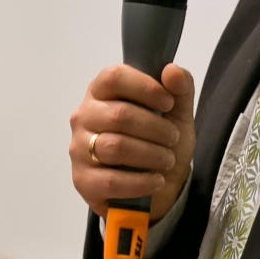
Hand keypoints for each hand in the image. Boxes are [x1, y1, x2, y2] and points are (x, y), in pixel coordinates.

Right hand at [70, 63, 195, 222]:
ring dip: (151, 154)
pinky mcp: (83, 181)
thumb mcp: (178, 114)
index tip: (168, 102)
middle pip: (119, 114)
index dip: (145, 87)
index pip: (113, 77)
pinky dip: (141, 182)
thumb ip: (180, 89)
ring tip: (167, 160)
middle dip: (155, 128)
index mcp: (102, 93)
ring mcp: (79, 149)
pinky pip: (111, 180)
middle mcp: (84, 117)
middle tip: (173, 138)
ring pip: (115, 147)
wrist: (156, 187)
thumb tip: (172, 71)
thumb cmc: (159, 143)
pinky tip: (156, 180)